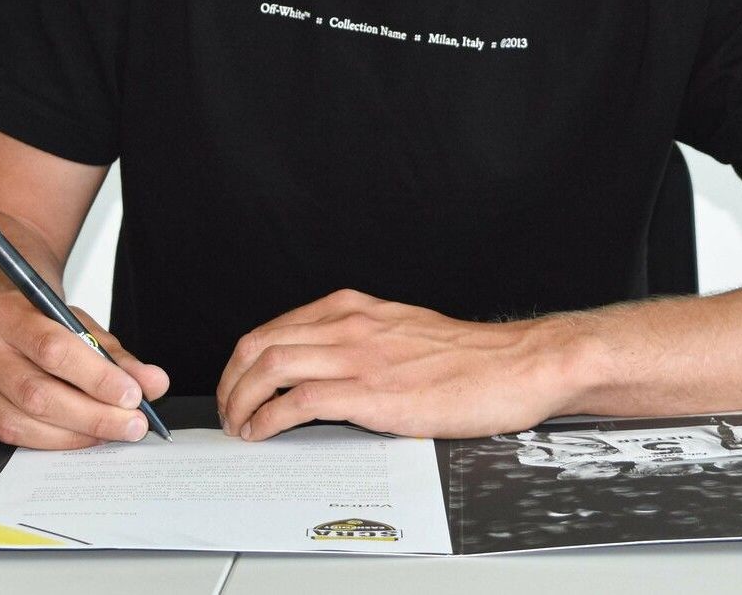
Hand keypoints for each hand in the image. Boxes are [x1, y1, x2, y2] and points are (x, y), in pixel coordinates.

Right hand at [0, 289, 169, 448]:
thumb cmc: (41, 326)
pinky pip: (13, 438)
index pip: (53, 349)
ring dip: (76, 434)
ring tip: (112, 433)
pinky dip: (53, 442)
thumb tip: (154, 383)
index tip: (133, 395)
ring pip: (23, 422)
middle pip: (37, 392)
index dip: (96, 377)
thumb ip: (117, 357)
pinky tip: (82, 439)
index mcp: (8, 313)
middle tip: (131, 424)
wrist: (0, 328)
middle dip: (92, 414)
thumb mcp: (80, 327)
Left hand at [215, 288, 583, 441]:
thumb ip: (361, 341)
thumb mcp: (402, 332)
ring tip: (239, 426)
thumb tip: (328, 367)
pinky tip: (263, 432)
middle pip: (260, 343)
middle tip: (227, 409)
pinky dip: (268, 418)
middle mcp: (349, 325)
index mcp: (354, 309)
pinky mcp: (370, 393)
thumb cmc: (468, 358)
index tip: (236, 384)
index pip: (274, 327)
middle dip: (230, 380)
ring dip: (240, 401)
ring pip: (270, 367)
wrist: (513, 366)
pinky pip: (297, 400)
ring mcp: (358, 356)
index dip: (242, 360)